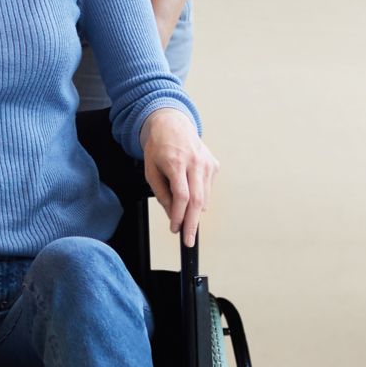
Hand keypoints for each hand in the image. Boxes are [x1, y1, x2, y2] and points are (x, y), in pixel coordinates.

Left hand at [140, 108, 215, 246]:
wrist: (173, 125)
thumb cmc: (159, 147)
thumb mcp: (151, 171)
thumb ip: (161, 194)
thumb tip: (173, 215)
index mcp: (176, 162)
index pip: (182, 196)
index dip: (179, 216)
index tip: (175, 229)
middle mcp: (195, 162)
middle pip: (197, 200)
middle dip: (192, 224)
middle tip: (188, 240)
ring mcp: (207, 163)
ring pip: (204, 197)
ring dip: (194, 211)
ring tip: (182, 214)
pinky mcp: (214, 165)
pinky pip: (207, 189)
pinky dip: (199, 197)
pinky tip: (189, 189)